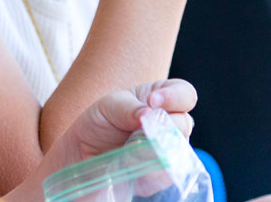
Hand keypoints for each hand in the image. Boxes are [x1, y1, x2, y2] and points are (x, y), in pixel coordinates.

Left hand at [61, 78, 196, 162]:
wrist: (85, 152)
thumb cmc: (101, 122)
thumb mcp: (109, 106)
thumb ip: (130, 108)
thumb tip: (149, 115)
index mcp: (162, 99)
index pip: (185, 94)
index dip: (175, 96)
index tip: (152, 101)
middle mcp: (172, 125)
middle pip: (184, 123)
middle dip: (164, 123)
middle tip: (140, 126)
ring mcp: (171, 151)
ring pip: (178, 149)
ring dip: (154, 146)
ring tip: (129, 145)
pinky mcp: (163, 175)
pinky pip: (166, 173)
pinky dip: (148, 167)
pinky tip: (129, 161)